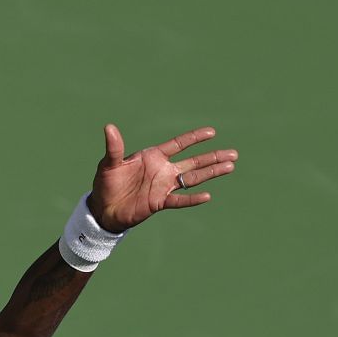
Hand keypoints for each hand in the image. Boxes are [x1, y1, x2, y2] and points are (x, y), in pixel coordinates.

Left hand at [88, 124, 237, 233]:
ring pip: (192, 178)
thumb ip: (114, 147)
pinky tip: (207, 196)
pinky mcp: (159, 203)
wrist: (104, 209)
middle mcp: (163, 170)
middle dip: (212, 157)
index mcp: (153, 157)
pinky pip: (179, 200)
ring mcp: (163, 187)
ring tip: (230, 167)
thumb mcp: (109, 164)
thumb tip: (109, 127)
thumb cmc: (106, 183)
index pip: (178, 144)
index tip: (212, 132)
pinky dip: (192, 199)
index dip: (194, 138)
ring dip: (210, 173)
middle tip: (233, 154)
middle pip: (193, 162)